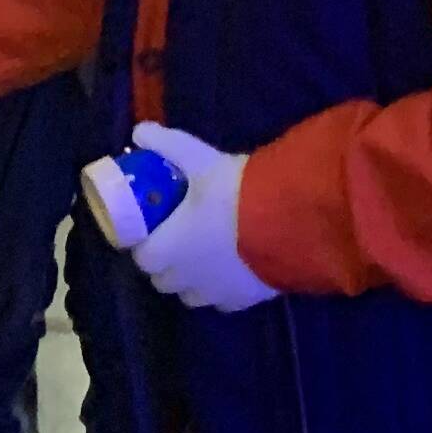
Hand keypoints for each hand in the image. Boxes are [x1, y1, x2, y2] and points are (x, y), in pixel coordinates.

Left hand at [122, 122, 277, 312]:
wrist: (292, 221)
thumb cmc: (236, 192)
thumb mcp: (200, 160)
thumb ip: (168, 145)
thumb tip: (139, 130)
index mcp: (168, 248)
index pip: (142, 257)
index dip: (144, 245)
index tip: (152, 229)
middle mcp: (187, 277)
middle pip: (164, 280)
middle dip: (166, 265)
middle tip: (177, 240)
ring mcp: (216, 293)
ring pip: (191, 295)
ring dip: (191, 281)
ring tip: (203, 257)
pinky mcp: (245, 300)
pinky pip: (223, 302)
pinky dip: (221, 291)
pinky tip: (232, 271)